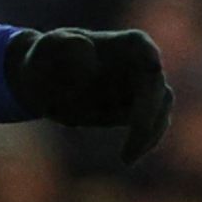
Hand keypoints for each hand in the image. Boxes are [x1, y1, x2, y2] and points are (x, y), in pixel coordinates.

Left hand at [6, 27, 170, 163]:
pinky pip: (151, 126)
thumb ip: (62, 46)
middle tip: (135, 132)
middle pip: (155, 83)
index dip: (150, 56)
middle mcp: (136, 65)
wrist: (42, 82)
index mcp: (118, 44)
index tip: (153, 67)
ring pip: (160, 108)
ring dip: (150, 131)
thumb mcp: (46, 50)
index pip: (141, 45)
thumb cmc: (44, 58)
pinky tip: (127, 157)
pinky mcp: (136, 111)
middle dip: (149, 108)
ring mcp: (139, 88)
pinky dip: (145, 141)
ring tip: (128, 155)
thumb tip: (88, 56)